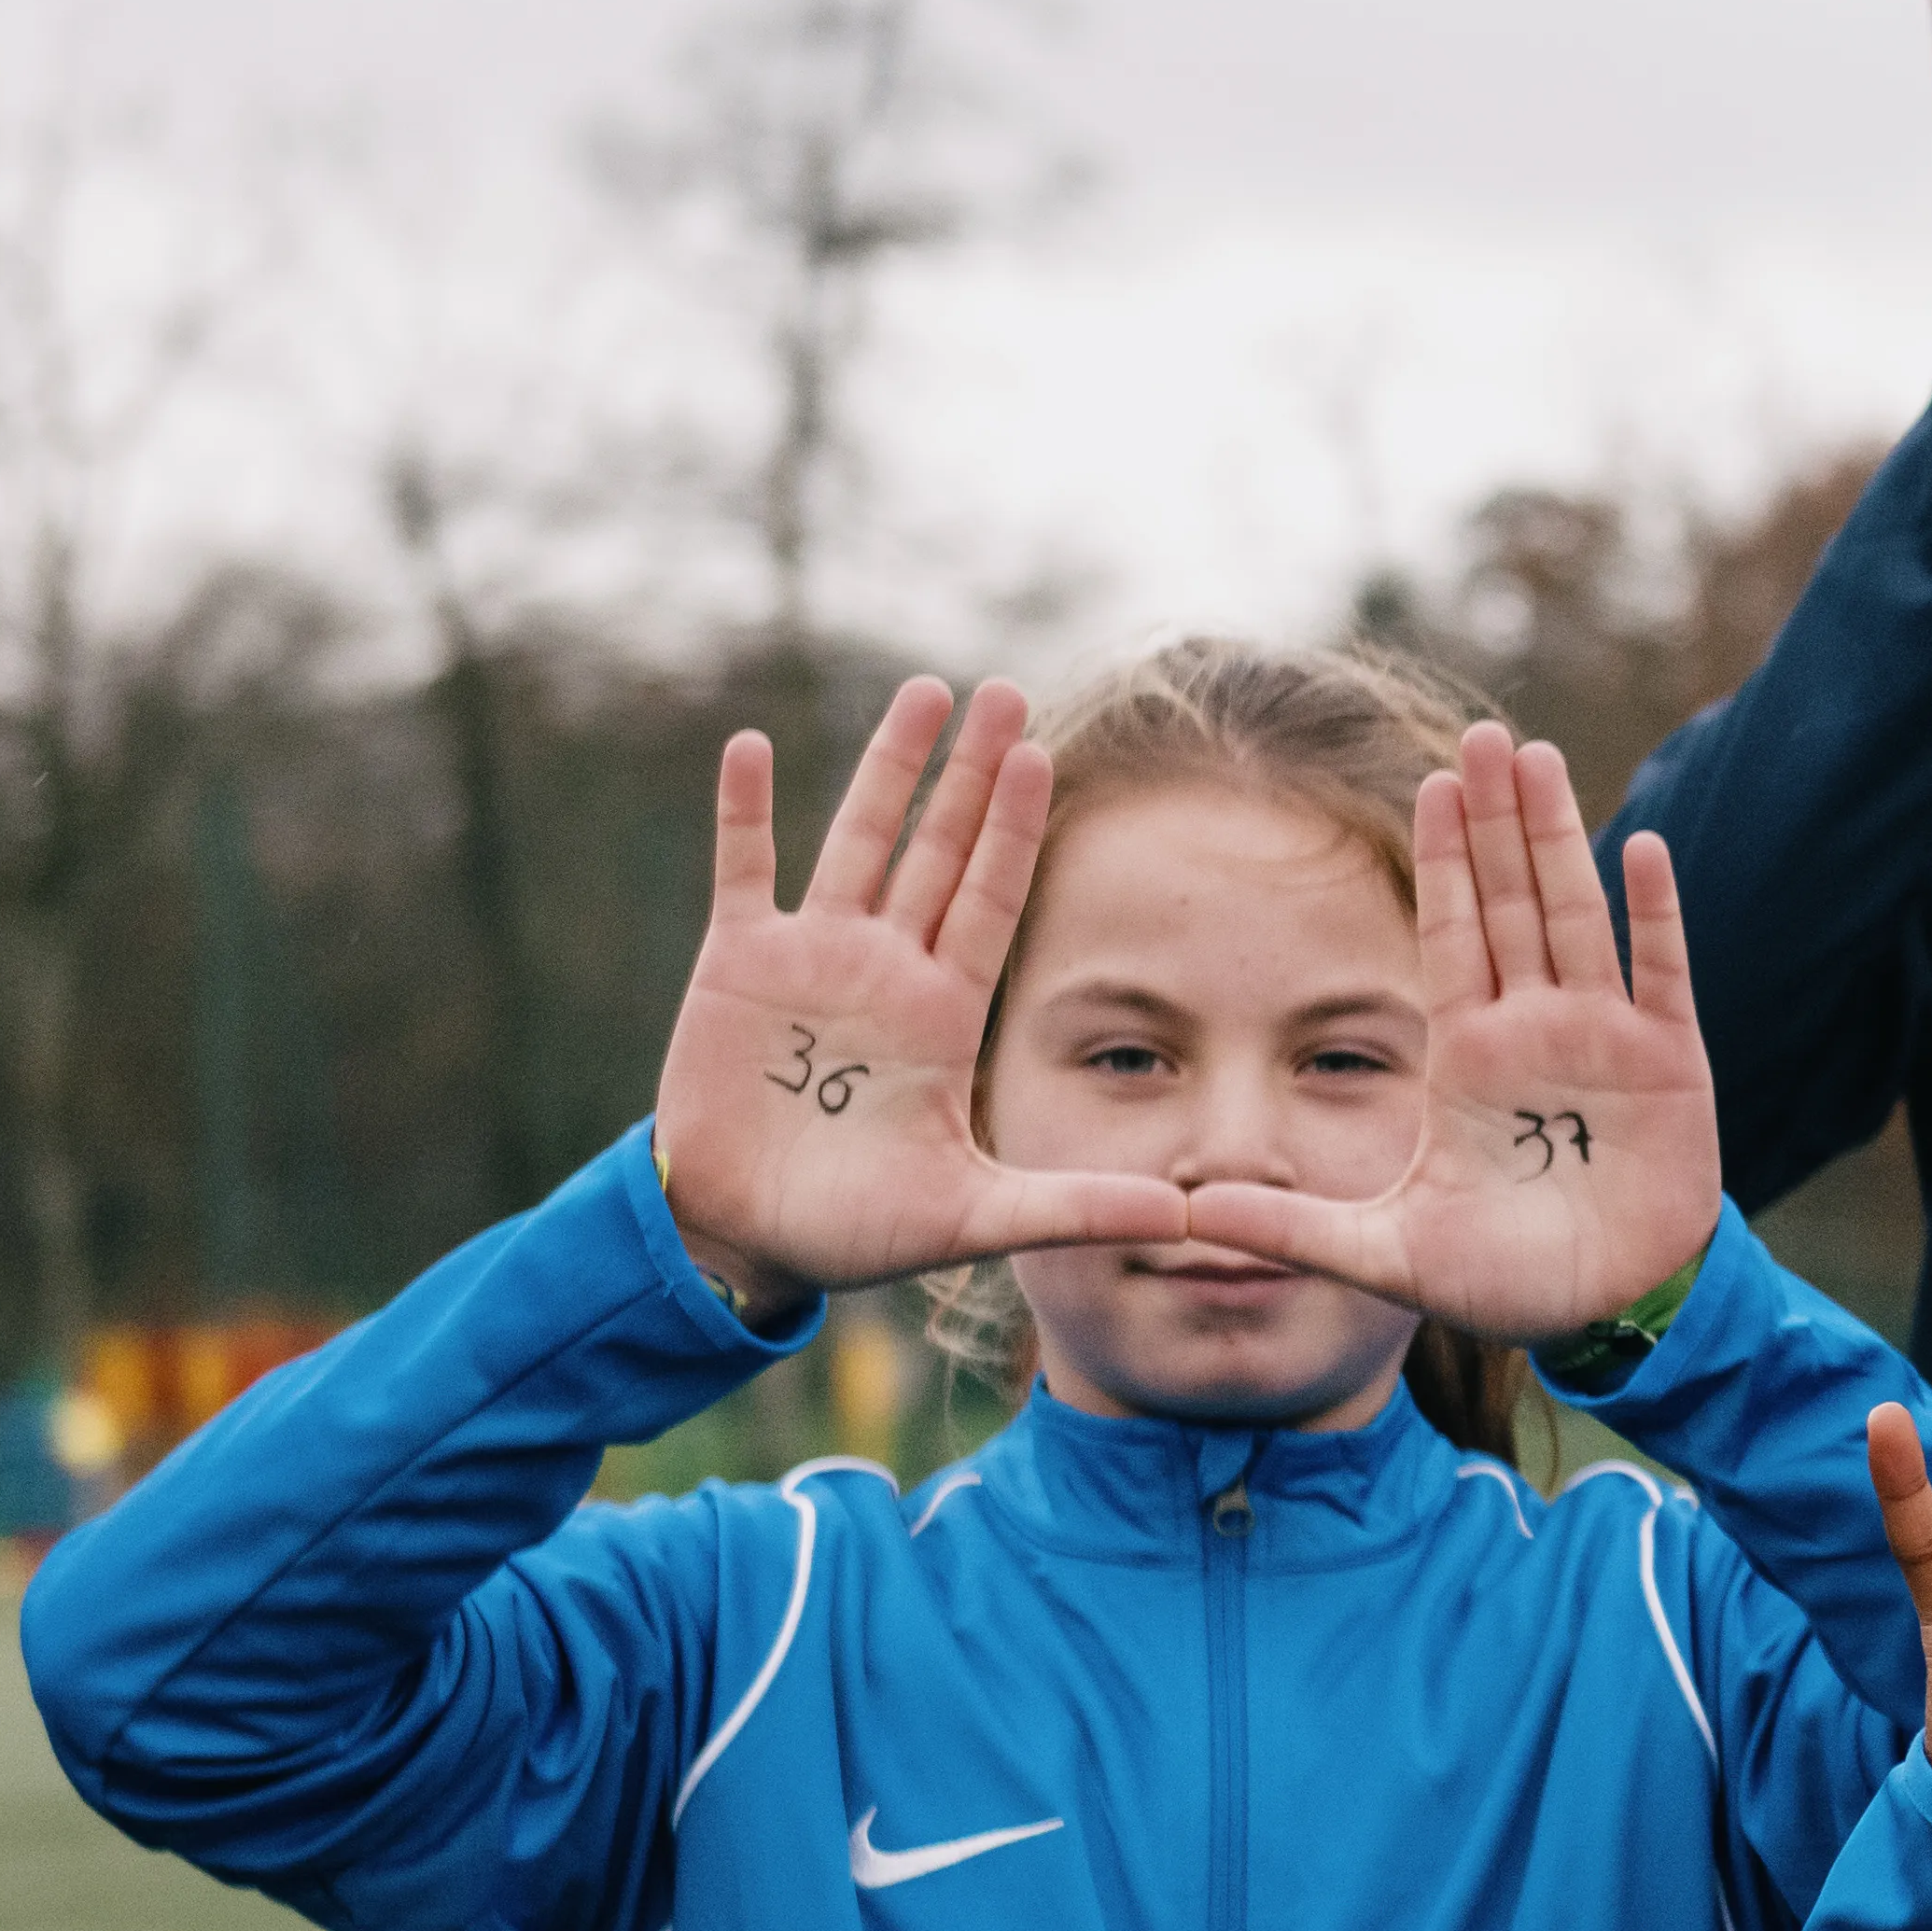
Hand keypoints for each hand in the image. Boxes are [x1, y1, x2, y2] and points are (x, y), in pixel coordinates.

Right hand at [651, 676, 1193, 1315]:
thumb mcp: (979, 1218)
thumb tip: (1192, 1219)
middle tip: (1007, 692)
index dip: (1016, 830)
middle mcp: (887, 969)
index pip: (993, 899)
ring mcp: (813, 958)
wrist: (747, 1237)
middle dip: (971, 774)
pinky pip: (743, 872)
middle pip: (938, 850)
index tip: (1047, 756)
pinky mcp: (739, 966)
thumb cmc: (860, 1230)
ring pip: (858, 841)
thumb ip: (1079, 1209)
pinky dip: (746, 812)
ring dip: (889, 769)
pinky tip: (753, 746)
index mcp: (946, 1012)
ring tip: (925, 692)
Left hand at [1178, 725, 1725, 1342]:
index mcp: (1469, 1055)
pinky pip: (1661, 974)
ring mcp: (1605, 1041)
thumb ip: (1292, 1228)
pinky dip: (1655, 914)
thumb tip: (1187, 1215)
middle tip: (1486, 733)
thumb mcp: (1384, 1255)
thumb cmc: (1503, 1282)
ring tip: (1543, 759)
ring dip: (1563, 837)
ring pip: (1580, 914)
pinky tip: (1643, 848)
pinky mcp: (1670, 1066)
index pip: (1452, 933)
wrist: (1608, 1316)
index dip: (1444, 859)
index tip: (1429, 783)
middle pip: (1515, 901)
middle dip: (1498, 818)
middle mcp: (1535, 1030)